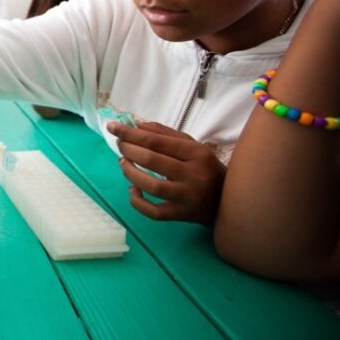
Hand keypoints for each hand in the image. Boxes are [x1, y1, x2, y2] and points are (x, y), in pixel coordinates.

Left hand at [107, 121, 225, 224]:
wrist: (226, 199)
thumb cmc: (203, 167)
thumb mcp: (191, 146)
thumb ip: (164, 134)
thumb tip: (135, 125)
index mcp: (196, 153)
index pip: (156, 141)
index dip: (130, 133)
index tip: (113, 127)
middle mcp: (194, 175)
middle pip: (152, 160)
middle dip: (129, 149)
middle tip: (120, 145)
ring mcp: (188, 197)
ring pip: (152, 186)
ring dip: (130, 173)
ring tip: (123, 163)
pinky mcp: (182, 215)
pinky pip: (154, 212)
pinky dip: (138, 202)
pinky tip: (132, 190)